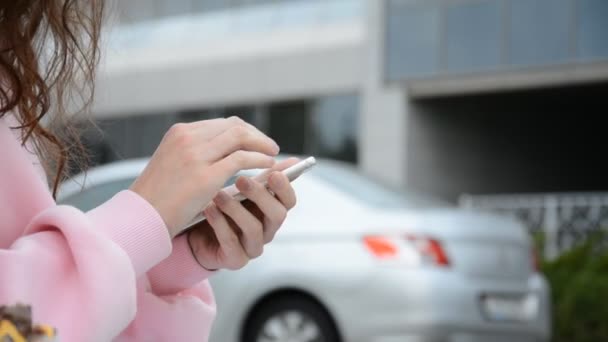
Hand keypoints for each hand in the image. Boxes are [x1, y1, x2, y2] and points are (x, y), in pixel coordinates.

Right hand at [130, 117, 279, 236]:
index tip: (256, 140)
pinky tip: (267, 166)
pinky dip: (259, 160)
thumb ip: (195, 152)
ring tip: (273, 155)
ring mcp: (196, 155)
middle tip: (271, 146)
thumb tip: (225, 150)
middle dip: (257, 135)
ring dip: (262, 145)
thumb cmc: (159, 195)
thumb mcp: (173, 163)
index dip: (244, 131)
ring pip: (241, 138)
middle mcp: (188, 138)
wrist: (142, 216)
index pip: (222, 124)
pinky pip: (242, 159)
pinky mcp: (206, 175)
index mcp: (180, 132)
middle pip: (234, 126)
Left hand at [187, 158, 298, 269]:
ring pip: (254, 229)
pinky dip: (220, 224)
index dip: (284, 187)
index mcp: (272, 210)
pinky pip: (232, 243)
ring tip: (218, 195)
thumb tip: (293, 160)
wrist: (195, 233)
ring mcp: (252, 246)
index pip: (289, 200)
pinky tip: (209, 209)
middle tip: (241, 179)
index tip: (273, 172)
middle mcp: (267, 230)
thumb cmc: (224, 207)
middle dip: (261, 196)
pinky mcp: (235, 259)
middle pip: (278, 215)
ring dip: (236, 209)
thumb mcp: (242, 189)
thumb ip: (263, 176)